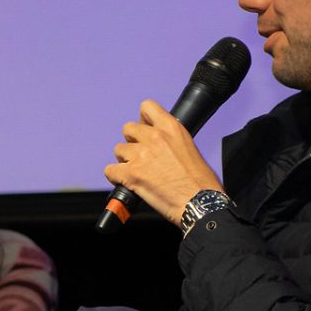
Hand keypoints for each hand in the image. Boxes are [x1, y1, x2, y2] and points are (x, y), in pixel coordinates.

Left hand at [103, 100, 225, 221]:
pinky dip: (115, 177)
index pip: (147, 107)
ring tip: (136, 172)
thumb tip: (163, 147)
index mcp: (172, 128)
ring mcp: (141, 155)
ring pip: (118, 149)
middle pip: (128, 128)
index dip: (143, 119)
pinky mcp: (131, 174)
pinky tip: (126, 183)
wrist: (200, 203)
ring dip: (124, 160)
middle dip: (132, 141)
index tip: (145, 129)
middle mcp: (154, 137)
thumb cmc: (201, 182)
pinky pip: (109, 170)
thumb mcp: (190, 148)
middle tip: (141, 156)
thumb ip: (172, 142)